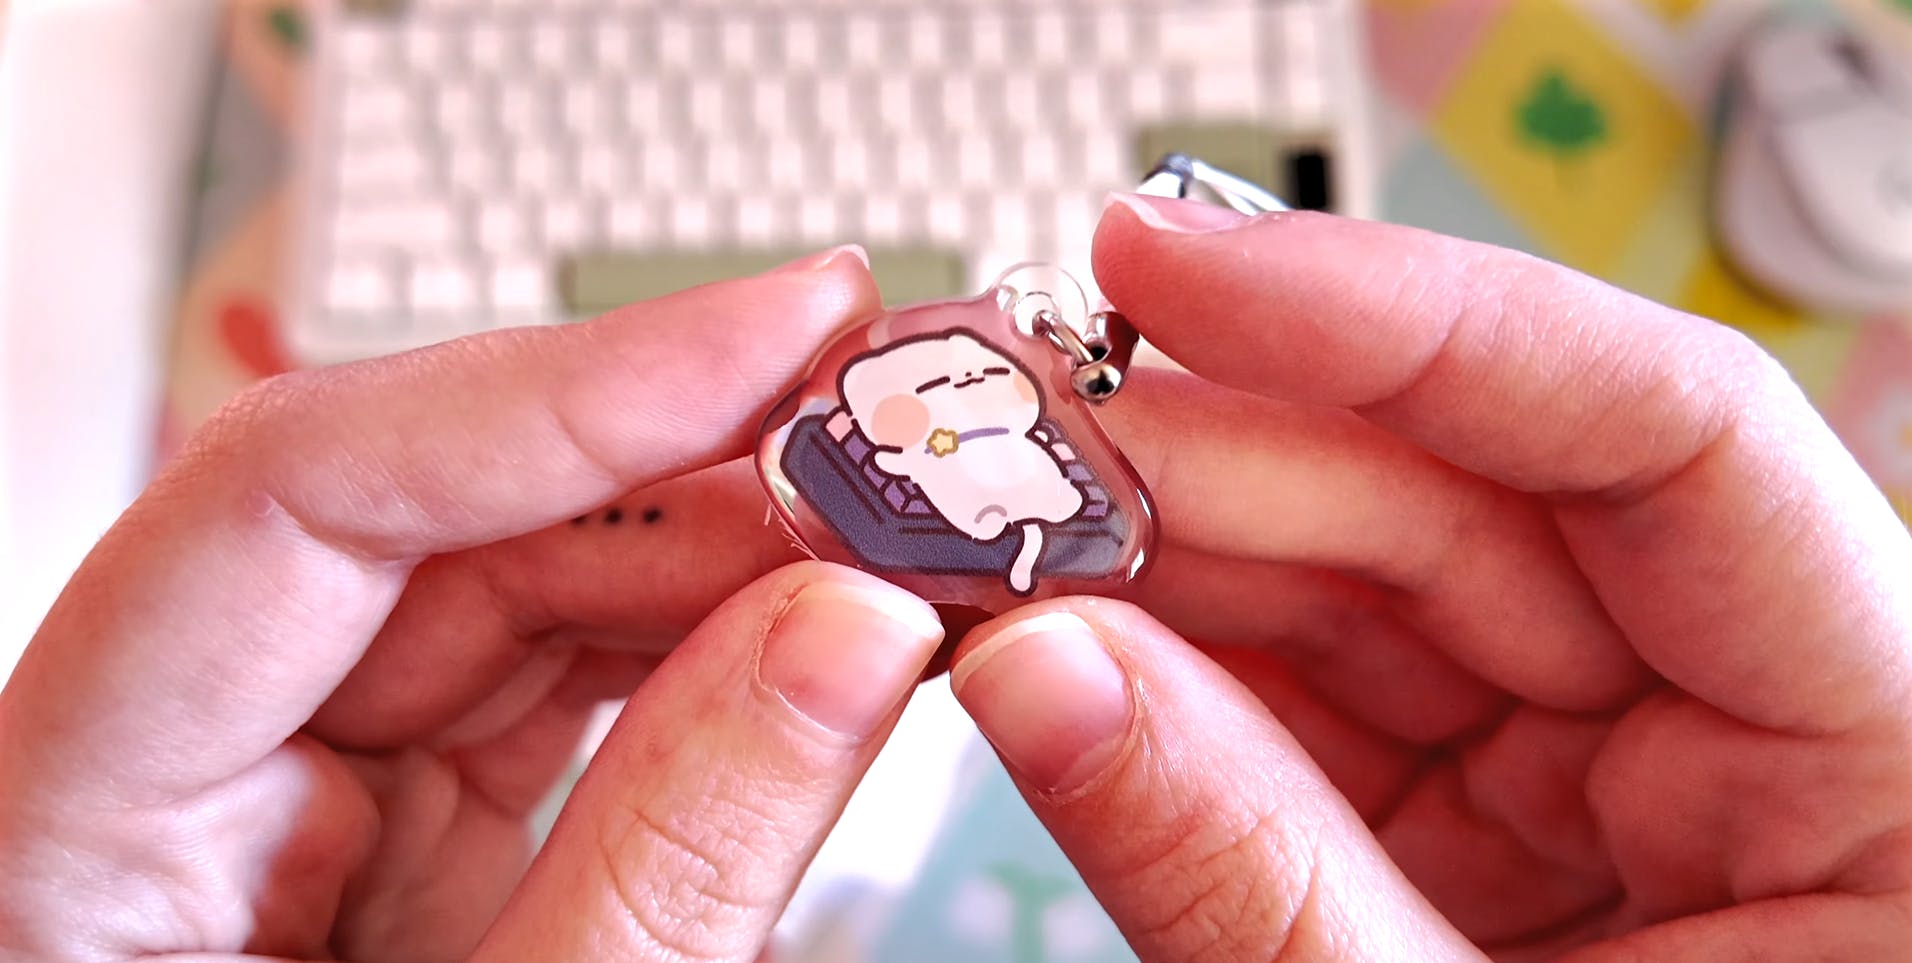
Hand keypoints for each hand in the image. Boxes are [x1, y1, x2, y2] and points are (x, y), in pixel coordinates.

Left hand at [0, 249, 950, 962]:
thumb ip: (674, 861)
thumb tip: (855, 628)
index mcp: (65, 833)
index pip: (289, 504)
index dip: (554, 388)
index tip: (783, 333)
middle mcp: (165, 768)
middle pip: (425, 520)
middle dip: (686, 465)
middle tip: (899, 437)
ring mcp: (285, 787)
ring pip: (510, 583)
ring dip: (723, 543)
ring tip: (903, 523)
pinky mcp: (393, 820)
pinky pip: (556, 679)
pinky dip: (709, 639)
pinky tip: (830, 614)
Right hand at [943, 195, 1911, 959]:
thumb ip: (1256, 884)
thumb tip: (1042, 668)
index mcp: (1893, 767)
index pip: (1663, 443)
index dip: (1411, 322)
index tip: (1184, 280)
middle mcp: (1752, 726)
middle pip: (1464, 495)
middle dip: (1210, 451)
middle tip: (998, 434)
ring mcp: (1601, 764)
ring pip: (1357, 576)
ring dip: (1155, 542)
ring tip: (978, 523)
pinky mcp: (1479, 815)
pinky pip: (1308, 686)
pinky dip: (1161, 649)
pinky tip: (1038, 619)